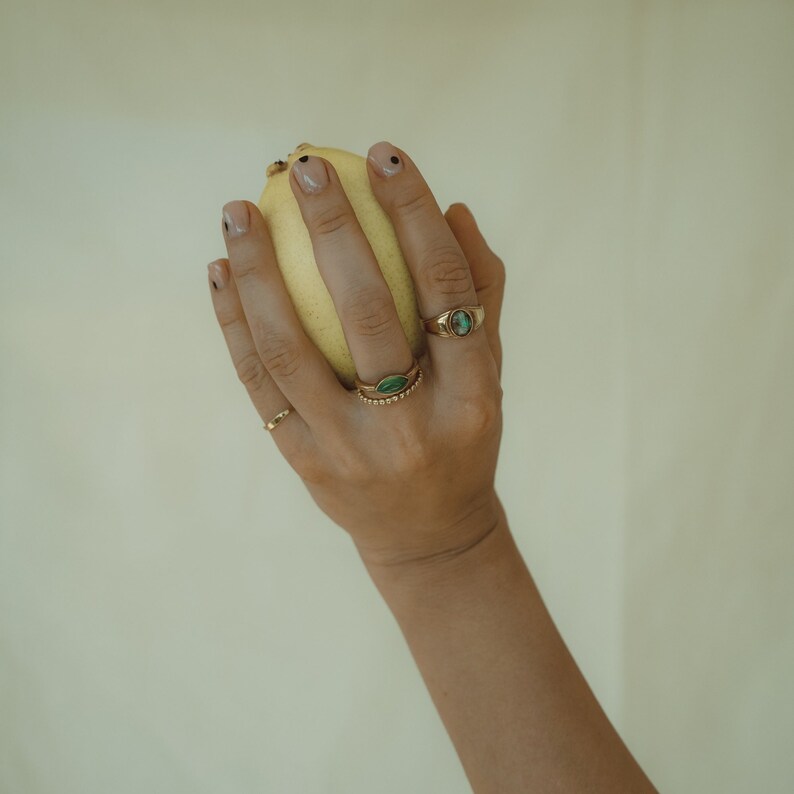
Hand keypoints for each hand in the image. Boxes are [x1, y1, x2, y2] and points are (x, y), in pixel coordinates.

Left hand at [208, 142, 505, 568]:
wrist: (427, 536)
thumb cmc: (461, 439)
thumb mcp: (490, 376)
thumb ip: (482, 295)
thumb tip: (455, 209)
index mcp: (473, 397)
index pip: (447, 289)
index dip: (417, 215)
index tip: (386, 157)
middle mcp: (412, 426)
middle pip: (367, 314)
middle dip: (334, 229)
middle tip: (303, 168)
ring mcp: (351, 450)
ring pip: (292, 350)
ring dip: (258, 274)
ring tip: (237, 212)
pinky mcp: (305, 464)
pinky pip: (260, 385)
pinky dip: (234, 325)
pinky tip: (220, 274)